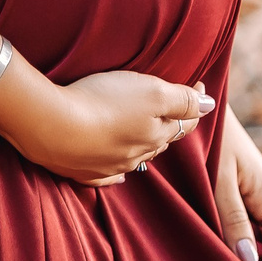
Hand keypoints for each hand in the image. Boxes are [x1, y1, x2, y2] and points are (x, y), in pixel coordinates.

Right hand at [0, 71, 211, 186]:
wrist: (50, 126)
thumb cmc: (103, 102)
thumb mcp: (151, 92)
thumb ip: (183, 99)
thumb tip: (210, 104)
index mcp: (156, 135)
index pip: (183, 123)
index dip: (192, 104)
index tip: (197, 84)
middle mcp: (136, 156)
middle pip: (160, 142)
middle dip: (168, 126)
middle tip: (170, 107)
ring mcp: (108, 167)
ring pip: (134, 158)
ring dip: (141, 146)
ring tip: (142, 132)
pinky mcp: (81, 171)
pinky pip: (105, 176)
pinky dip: (114, 171)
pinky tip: (118, 171)